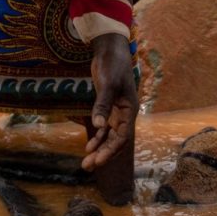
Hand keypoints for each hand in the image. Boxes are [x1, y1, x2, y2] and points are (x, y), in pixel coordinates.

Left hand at [84, 33, 137, 171]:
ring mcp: (116, 111)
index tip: (98, 161)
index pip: (122, 137)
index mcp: (130, 110)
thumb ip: (102, 105)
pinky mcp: (107, 107)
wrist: (110, 49)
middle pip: (116, 140)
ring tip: (86, 162)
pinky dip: (97, 137)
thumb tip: (97, 127)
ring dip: (99, 149)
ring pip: (109, 136)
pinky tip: (88, 146)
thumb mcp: (108, 84)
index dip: (111, 150)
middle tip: (88, 166)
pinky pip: (104, 127)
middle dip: (103, 154)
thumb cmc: (112, 65)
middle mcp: (125, 114)